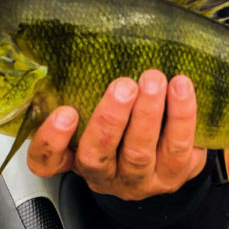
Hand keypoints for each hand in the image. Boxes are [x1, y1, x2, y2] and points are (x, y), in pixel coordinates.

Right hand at [26, 69, 206, 199]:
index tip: (65, 112)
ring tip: (154, 80)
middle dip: (110, 119)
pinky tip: (181, 88)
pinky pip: (178, 149)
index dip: (52, 141)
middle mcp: (105, 175)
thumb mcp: (100, 115)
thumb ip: (89, 94)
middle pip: (97, 156)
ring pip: (139, 154)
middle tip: (123, 86)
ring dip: (148, 114)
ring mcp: (139, 181)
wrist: (169, 157)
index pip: (48, 161)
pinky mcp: (173, 176)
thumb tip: (91, 48)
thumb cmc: (126, 129)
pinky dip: (181, 117)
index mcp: (76, 159)